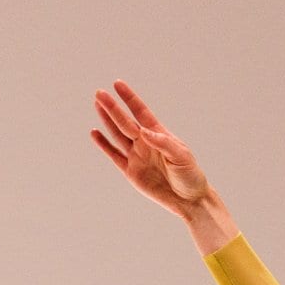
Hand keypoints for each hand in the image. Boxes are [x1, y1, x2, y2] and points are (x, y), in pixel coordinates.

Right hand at [90, 82, 231, 244]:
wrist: (188, 199)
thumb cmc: (189, 174)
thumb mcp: (181, 156)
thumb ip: (162, 142)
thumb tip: (143, 132)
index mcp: (158, 134)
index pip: (140, 111)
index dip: (129, 98)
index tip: (117, 84)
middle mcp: (145, 142)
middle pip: (124, 121)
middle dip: (112, 107)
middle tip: (99, 93)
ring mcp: (136, 156)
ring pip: (117, 134)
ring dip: (107, 120)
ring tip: (96, 105)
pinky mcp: (130, 171)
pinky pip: (114, 155)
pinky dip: (104, 145)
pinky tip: (95, 133)